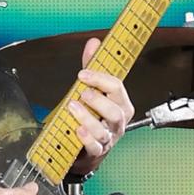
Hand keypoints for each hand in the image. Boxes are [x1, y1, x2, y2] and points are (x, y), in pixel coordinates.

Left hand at [67, 37, 133, 171]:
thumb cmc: (94, 116)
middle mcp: (118, 122)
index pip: (117, 88)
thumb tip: (94, 43)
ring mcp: (109, 138)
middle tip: (82, 92)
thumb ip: (93, 67)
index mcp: (121, 104)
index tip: (84, 73)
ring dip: (87, 118)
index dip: (101, 79)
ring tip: (72, 107)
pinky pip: (95, 147)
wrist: (88, 147)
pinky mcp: (98, 151)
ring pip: (104, 130)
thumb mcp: (94, 89)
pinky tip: (77, 130)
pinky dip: (87, 139)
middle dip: (98, 100)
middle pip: (115, 111)